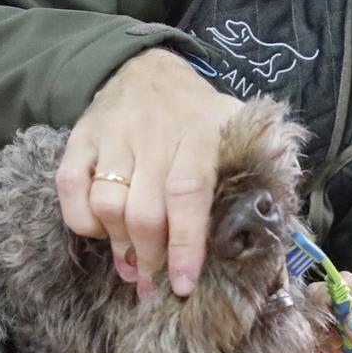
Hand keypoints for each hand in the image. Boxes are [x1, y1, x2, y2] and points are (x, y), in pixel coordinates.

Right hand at [56, 48, 242, 298]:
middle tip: (154, 285)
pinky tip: (101, 232)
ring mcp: (112, 135)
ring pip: (106, 204)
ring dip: (117, 245)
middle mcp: (152, 134)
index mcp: (199, 134)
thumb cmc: (196, 112)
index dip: (186, 245)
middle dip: (149, 259)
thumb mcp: (234, 124)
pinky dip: (82, 220)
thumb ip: (258, 160)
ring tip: (130, 267)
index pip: (188, 195)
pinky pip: (70, 188)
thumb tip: (282, 203)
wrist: (145, 67)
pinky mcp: (80, 139)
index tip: (183, 284)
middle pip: (145, 211)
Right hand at [321, 273, 351, 352]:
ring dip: (327, 328)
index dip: (322, 299)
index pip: (340, 282)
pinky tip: (344, 350)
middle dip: (321, 318)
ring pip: (333, 303)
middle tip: (331, 347)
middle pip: (331, 291)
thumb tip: (350, 317)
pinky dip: (336, 331)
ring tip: (339, 352)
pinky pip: (341, 313)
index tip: (323, 330)